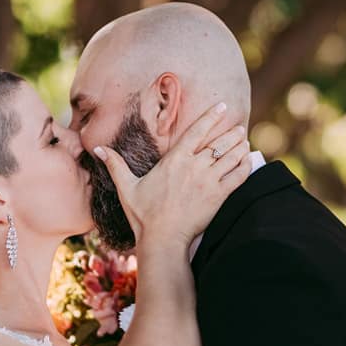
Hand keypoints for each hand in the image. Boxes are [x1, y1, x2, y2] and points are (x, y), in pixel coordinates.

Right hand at [93, 102, 251, 247]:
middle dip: (231, 132)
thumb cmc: (144, 214)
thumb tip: (97, 149)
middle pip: (219, 142)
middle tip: (238, 127)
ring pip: (231, 156)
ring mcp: (209, 181)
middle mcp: (195, 166)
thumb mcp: (126, 187)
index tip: (223, 107)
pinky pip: (238, 176)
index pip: (197, 131)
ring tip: (243, 140)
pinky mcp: (219, 197)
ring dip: (239, 146)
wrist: (163, 239)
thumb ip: (115, 165)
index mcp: (175, 160)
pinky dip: (245, 166)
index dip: (212, 116)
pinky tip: (248, 160)